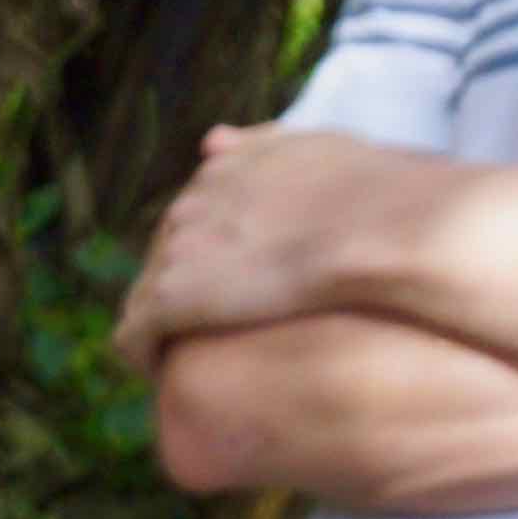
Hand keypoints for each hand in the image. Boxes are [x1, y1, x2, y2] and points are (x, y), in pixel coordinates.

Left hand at [116, 126, 435, 373]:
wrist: (383, 228)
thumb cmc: (376, 194)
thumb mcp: (319, 146)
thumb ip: (264, 143)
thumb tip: (210, 141)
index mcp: (223, 169)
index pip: (191, 219)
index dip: (206, 258)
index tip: (228, 287)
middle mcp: (189, 205)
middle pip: (163, 258)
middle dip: (180, 291)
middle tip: (205, 329)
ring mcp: (176, 252)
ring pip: (143, 298)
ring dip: (160, 327)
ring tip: (183, 359)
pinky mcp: (171, 300)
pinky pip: (133, 339)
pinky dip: (145, 358)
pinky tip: (167, 377)